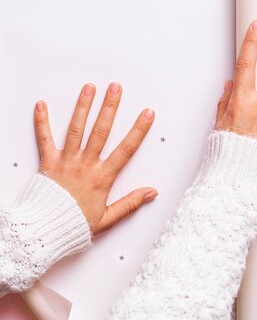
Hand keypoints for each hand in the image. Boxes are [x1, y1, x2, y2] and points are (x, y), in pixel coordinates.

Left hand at [34, 82, 157, 235]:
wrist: (45, 232)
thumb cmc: (74, 225)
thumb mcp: (107, 219)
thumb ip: (130, 203)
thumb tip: (151, 193)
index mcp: (102, 177)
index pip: (125, 149)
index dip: (138, 130)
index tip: (147, 113)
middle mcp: (85, 165)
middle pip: (101, 131)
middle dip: (109, 107)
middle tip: (116, 87)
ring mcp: (66, 161)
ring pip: (77, 129)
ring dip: (83, 106)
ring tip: (88, 88)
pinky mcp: (48, 162)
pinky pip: (44, 139)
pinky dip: (42, 121)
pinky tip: (42, 105)